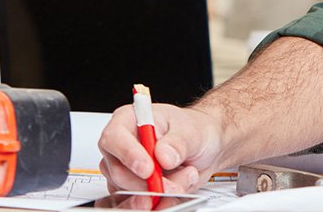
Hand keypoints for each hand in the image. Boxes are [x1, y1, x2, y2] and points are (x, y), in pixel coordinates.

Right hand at [97, 102, 225, 192]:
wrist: (207, 146)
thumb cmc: (195, 130)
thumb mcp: (193, 131)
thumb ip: (178, 142)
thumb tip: (163, 155)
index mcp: (130, 120)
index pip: (114, 138)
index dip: (128, 155)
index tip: (148, 169)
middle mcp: (123, 145)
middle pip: (118, 171)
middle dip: (147, 183)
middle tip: (174, 185)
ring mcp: (126, 169)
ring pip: (128, 190)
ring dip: (159, 192)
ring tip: (184, 179)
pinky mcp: (133, 188)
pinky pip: (137, 202)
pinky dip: (159, 201)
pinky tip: (177, 191)